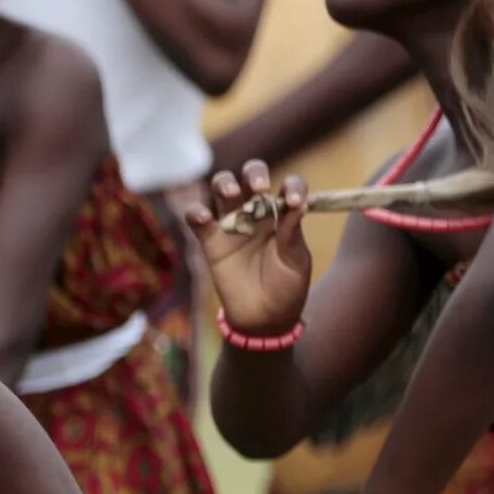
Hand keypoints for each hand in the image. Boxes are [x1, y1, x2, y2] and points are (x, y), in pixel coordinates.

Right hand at [186, 162, 313, 342]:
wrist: (264, 320)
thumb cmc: (286, 288)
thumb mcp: (296, 261)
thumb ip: (292, 232)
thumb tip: (296, 203)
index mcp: (282, 214)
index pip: (288, 185)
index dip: (292, 186)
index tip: (293, 202)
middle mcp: (257, 212)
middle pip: (250, 175)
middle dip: (254, 174)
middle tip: (259, 189)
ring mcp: (232, 224)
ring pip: (221, 187)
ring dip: (224, 183)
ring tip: (232, 193)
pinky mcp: (210, 241)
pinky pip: (197, 219)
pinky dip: (196, 213)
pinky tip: (203, 218)